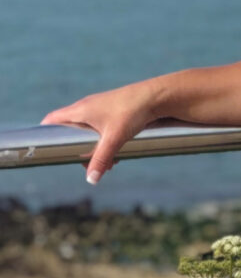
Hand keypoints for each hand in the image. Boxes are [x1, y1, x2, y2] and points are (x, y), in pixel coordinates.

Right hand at [41, 80, 160, 184]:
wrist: (157, 96)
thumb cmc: (132, 111)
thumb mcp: (114, 138)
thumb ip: (100, 159)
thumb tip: (90, 180)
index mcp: (81, 110)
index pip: (53, 120)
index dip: (46, 133)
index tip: (47, 149)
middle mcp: (87, 107)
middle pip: (70, 131)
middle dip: (77, 150)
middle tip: (87, 165)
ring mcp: (100, 108)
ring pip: (88, 132)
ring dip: (94, 149)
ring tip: (108, 164)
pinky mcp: (113, 111)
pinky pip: (100, 130)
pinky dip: (104, 142)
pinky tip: (117, 155)